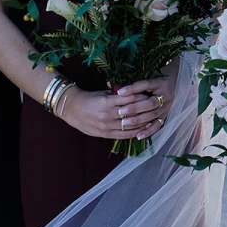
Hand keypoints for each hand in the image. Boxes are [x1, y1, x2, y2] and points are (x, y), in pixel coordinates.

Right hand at [60, 66, 177, 141]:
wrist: (71, 108)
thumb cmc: (88, 98)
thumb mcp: (103, 93)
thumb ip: (117, 94)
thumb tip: (135, 92)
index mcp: (107, 101)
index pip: (130, 99)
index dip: (142, 98)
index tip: (150, 95)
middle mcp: (108, 115)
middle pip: (132, 113)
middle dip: (145, 110)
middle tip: (156, 107)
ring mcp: (106, 126)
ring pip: (129, 126)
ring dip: (143, 123)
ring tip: (153, 119)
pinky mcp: (105, 134)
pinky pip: (123, 135)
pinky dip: (135, 133)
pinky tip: (143, 131)